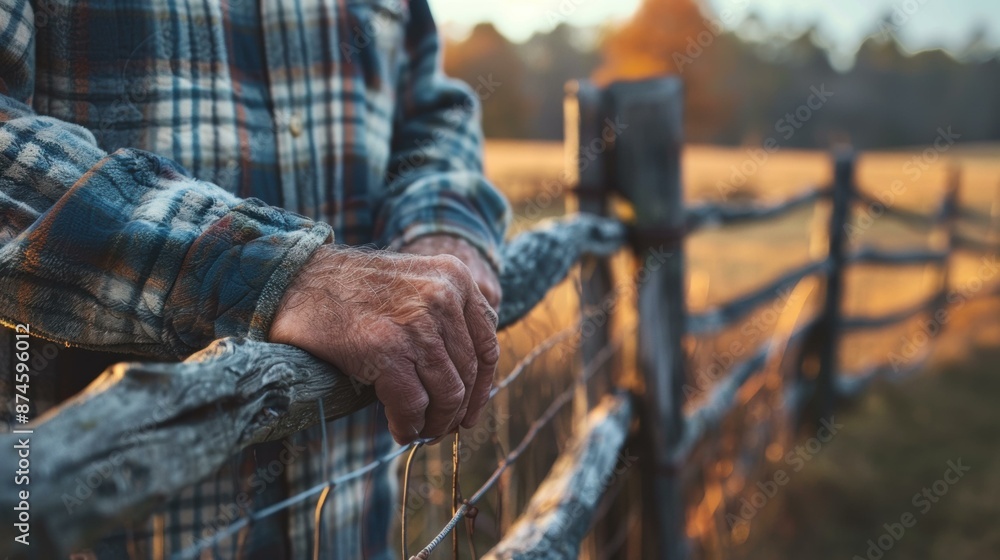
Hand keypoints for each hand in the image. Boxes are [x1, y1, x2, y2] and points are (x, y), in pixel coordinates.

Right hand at [268, 246, 499, 443]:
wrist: (294, 279)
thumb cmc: (349, 289)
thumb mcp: (413, 282)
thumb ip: (443, 314)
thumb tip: (466, 378)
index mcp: (456, 277)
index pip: (486, 344)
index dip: (482, 387)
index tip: (469, 410)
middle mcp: (443, 296)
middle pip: (468, 373)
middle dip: (456, 411)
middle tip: (440, 429)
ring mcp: (417, 323)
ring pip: (447, 393)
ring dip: (434, 423)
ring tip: (420, 432)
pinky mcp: (387, 349)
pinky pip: (413, 404)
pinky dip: (409, 425)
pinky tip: (399, 429)